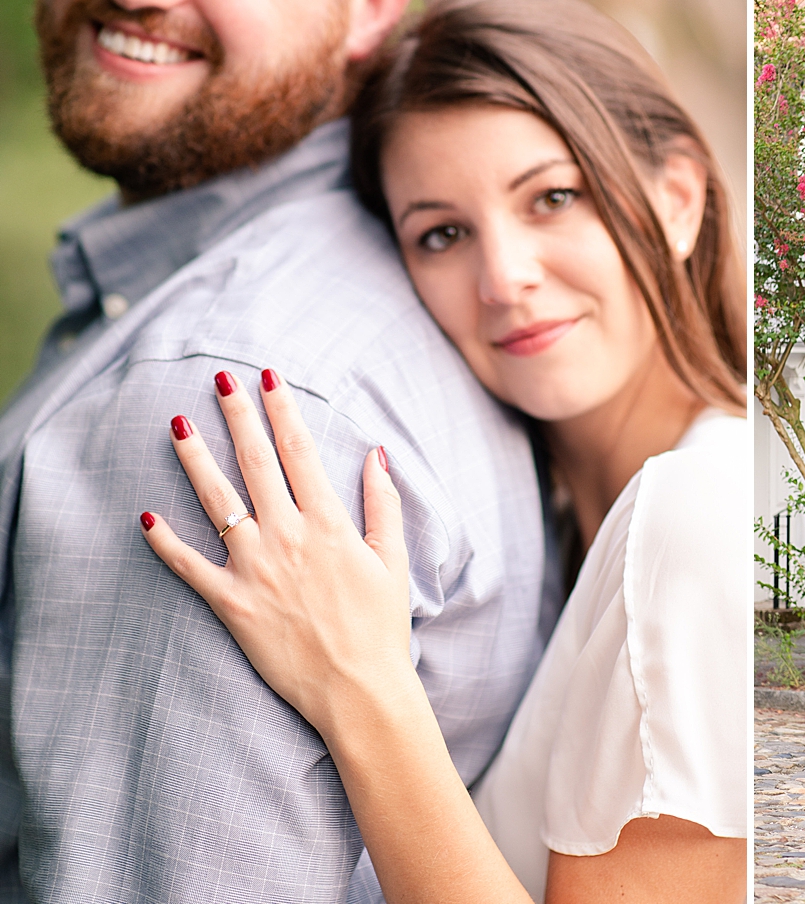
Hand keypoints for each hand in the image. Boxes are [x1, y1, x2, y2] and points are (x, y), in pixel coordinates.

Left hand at [141, 368, 415, 736]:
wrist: (358, 689)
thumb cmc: (381, 626)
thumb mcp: (394, 560)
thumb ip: (383, 504)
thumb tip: (377, 454)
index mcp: (329, 523)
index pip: (300, 451)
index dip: (283, 409)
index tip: (269, 378)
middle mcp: (288, 537)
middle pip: (256, 463)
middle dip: (238, 416)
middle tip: (221, 380)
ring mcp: (256, 569)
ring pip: (217, 502)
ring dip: (196, 460)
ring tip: (179, 425)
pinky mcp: (232, 604)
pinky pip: (190, 567)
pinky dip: (166, 542)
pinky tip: (147, 516)